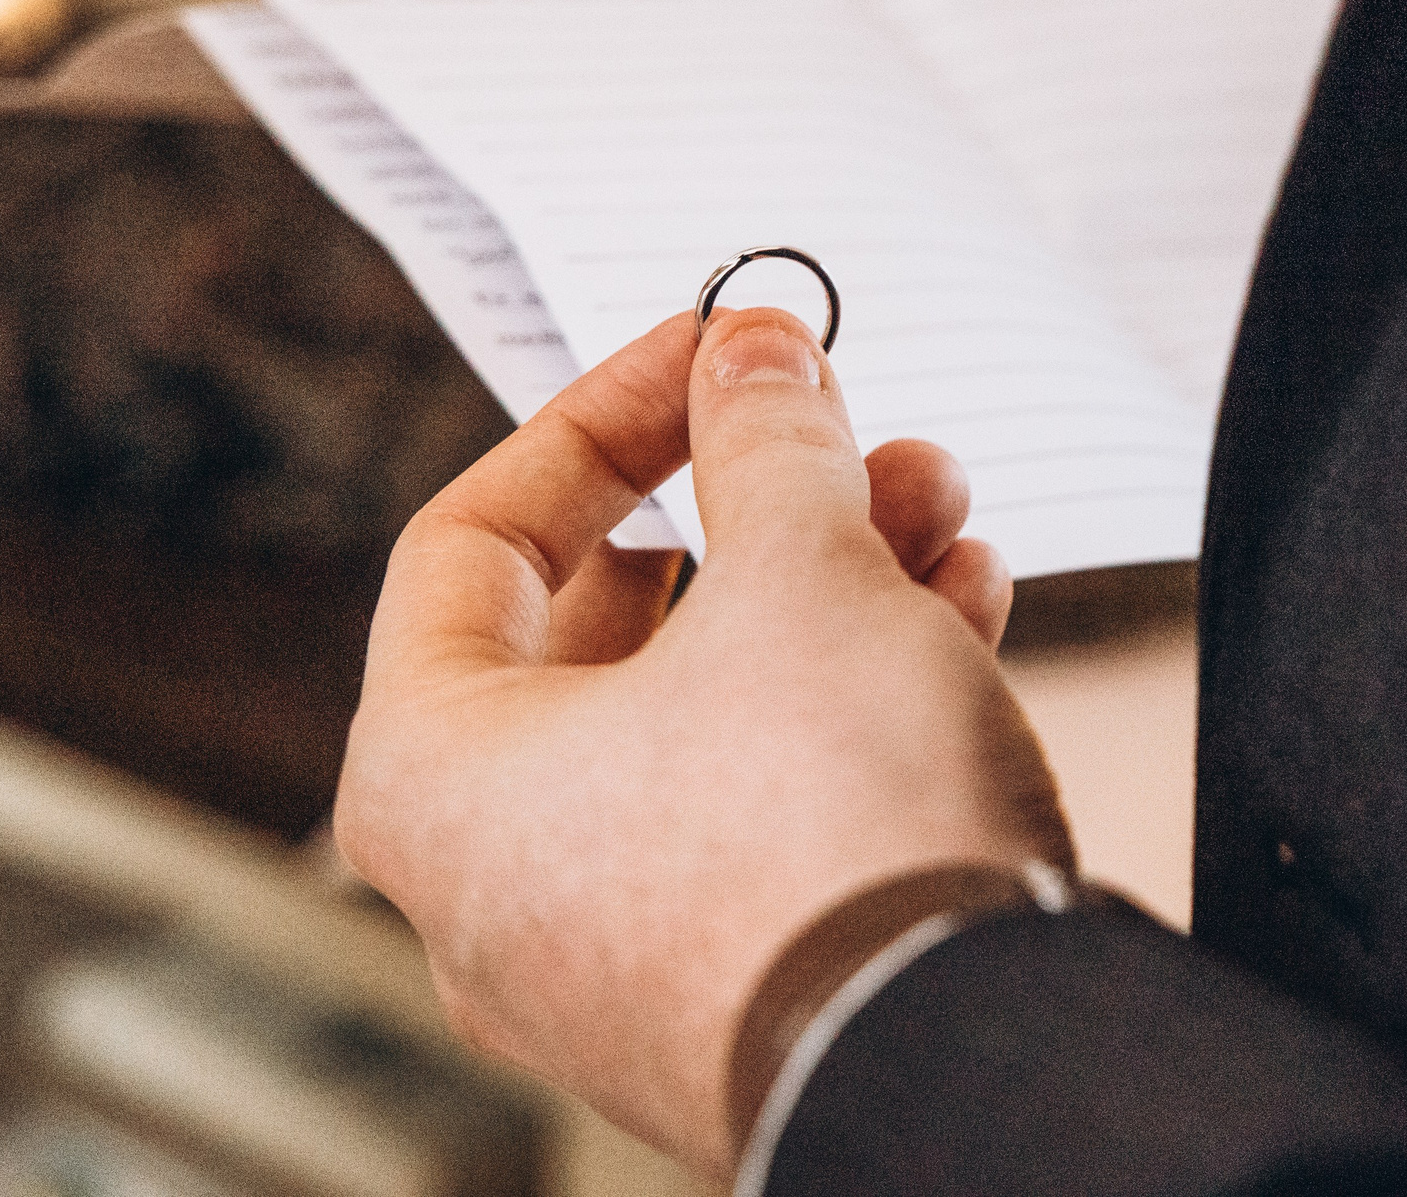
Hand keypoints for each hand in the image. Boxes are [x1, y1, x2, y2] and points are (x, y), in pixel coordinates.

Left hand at [333, 308, 1072, 1178]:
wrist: (968, 1058)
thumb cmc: (826, 842)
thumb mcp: (802, 571)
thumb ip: (764, 437)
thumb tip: (752, 356)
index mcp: (438, 774)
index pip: (476, 538)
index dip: (604, 415)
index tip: (710, 348)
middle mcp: (501, 882)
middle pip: (611, 626)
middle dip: (748, 504)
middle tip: (835, 429)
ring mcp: (616, 952)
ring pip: (707, 713)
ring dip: (824, 587)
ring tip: (936, 509)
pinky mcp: (735, 986)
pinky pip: (769, 805)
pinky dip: (846, 702)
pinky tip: (956, 612)